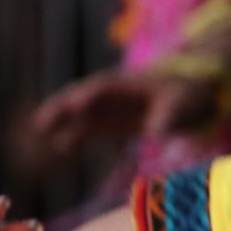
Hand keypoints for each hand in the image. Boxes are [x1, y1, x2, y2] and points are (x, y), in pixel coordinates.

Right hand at [32, 65, 222, 155]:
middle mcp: (112, 93)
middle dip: (61, 107)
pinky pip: (86, 127)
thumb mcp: (183, 103)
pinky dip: (73, 135)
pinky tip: (61, 147)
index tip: (75, 106)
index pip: (103, 87)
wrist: (190, 94)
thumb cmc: (187, 94)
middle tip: (42, 120)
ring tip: (40, 129)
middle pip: (80, 96)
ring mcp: (108, 107)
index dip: (89, 95)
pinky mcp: (110, 122)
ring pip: (77, 112)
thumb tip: (155, 132)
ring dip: (59, 120)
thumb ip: (169, 115)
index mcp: (128, 83)